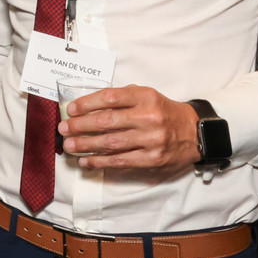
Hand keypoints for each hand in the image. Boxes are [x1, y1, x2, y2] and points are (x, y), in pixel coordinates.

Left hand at [58, 84, 198, 174]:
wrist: (195, 132)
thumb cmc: (163, 112)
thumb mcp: (146, 96)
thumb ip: (121, 98)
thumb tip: (87, 107)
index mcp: (145, 97)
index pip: (109, 98)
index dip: (86, 103)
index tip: (70, 109)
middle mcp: (148, 117)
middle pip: (106, 121)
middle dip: (80, 126)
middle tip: (63, 129)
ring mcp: (151, 140)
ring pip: (111, 143)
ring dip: (85, 145)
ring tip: (69, 146)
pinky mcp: (152, 159)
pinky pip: (120, 161)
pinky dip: (99, 161)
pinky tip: (85, 160)